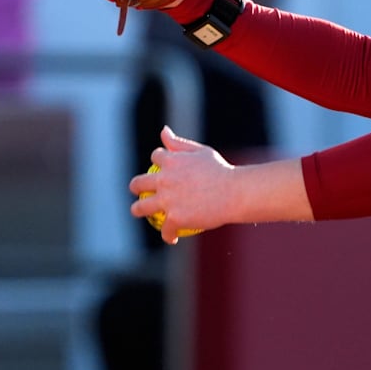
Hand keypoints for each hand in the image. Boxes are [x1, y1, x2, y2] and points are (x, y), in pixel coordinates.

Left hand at [129, 126, 234, 243]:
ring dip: (138, 211)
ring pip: (140, 208)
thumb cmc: (222, 172)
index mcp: (171, 160)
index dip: (158, 161)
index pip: (156, 157)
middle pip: (137, 183)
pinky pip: (165, 230)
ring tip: (142, 214)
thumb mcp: (202, 152)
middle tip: (141, 192)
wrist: (234, 193)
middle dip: (136, 187)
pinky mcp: (174, 218)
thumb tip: (164, 131)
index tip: (162, 168)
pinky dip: (168, 235)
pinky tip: (172, 238)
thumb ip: (180, 144)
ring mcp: (167, 200)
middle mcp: (164, 179)